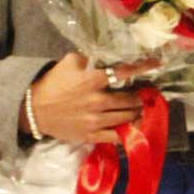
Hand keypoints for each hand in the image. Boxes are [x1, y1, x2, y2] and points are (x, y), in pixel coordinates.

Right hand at [26, 54, 157, 145]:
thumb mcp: (70, 61)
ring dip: (137, 112)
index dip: (145, 66)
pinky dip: (128, 130)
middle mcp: (98, 101)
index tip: (157, 63)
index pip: (126, 71)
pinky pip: (117, 136)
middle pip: (131, 99)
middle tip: (146, 93)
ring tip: (140, 108)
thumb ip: (91, 58)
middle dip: (141, 96)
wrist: (35, 109)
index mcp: (93, 80)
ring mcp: (95, 121)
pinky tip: (132, 126)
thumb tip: (108, 56)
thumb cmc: (53, 82)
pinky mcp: (91, 135)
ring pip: (127, 118)